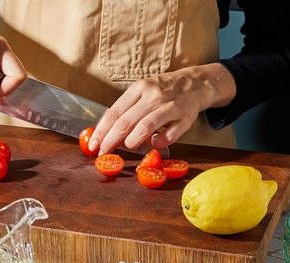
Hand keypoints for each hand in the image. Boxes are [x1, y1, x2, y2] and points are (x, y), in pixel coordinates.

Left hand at [89, 63, 235, 154]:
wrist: (195, 83)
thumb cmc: (163, 90)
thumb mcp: (142, 91)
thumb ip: (127, 109)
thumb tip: (104, 132)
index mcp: (139, 88)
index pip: (114, 112)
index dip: (102, 130)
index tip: (94, 145)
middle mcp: (153, 95)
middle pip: (126, 121)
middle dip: (111, 140)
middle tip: (103, 152)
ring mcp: (170, 106)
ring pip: (146, 126)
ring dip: (133, 141)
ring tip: (127, 147)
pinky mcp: (185, 117)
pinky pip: (170, 134)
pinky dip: (159, 142)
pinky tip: (153, 144)